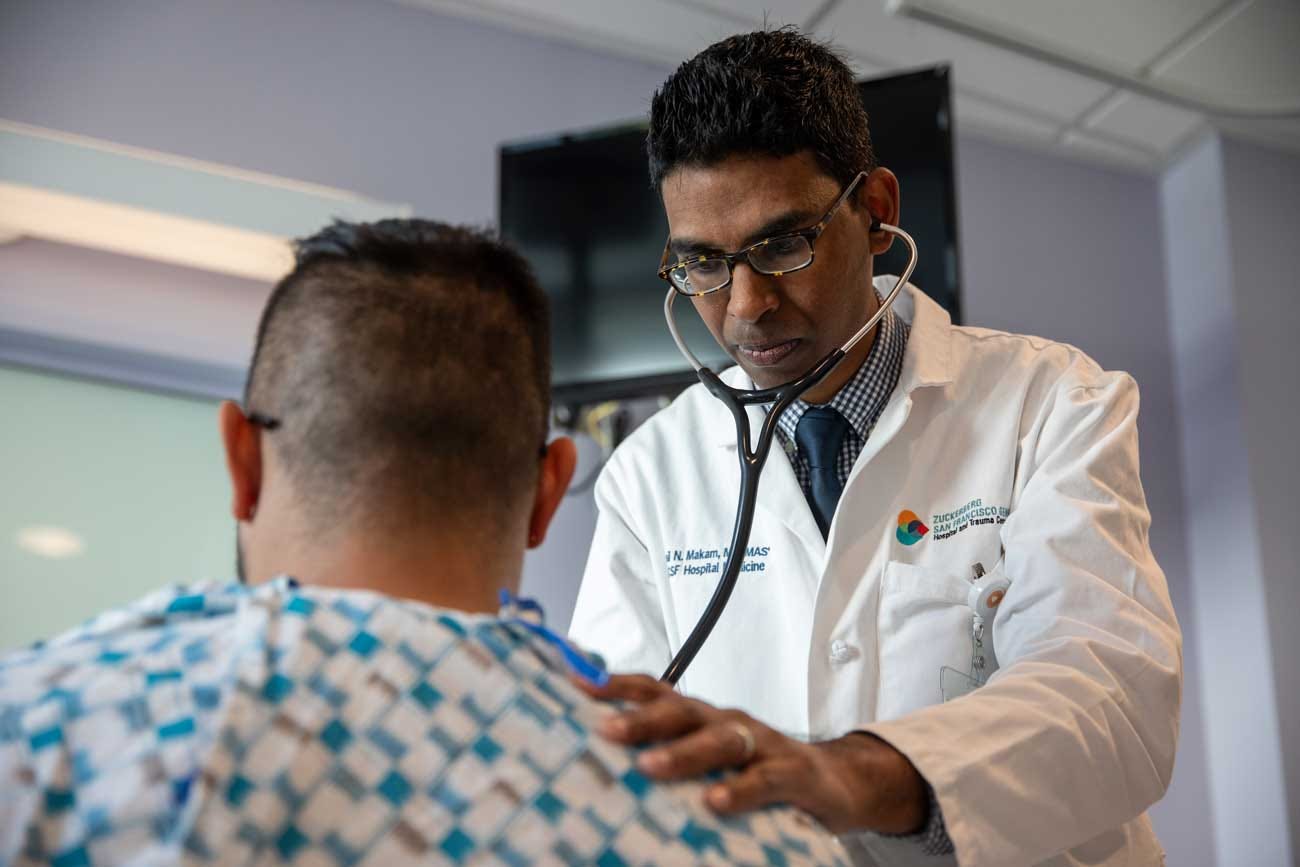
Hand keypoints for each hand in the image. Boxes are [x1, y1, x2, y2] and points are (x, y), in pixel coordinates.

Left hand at [575, 674, 927, 834]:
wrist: (833, 782)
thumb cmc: (756, 770)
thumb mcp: (709, 760)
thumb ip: (669, 755)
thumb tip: (601, 764)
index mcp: (701, 716)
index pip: (655, 689)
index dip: (616, 683)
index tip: (575, 683)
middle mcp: (726, 721)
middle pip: (681, 709)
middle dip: (642, 718)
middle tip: (605, 730)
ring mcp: (760, 743)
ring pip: (719, 739)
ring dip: (683, 752)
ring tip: (650, 766)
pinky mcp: (792, 773)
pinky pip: (764, 779)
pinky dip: (739, 790)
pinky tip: (715, 802)